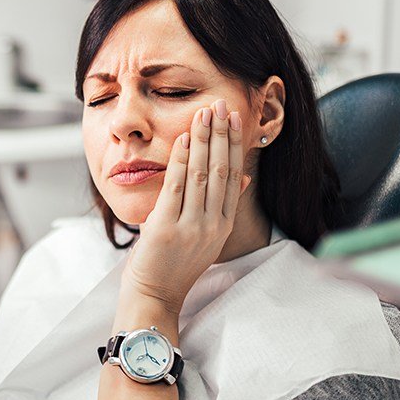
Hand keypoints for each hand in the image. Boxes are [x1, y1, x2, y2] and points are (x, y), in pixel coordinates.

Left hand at [121, 98, 250, 310]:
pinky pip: (176, 187)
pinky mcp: (167, 228)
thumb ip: (223, 206)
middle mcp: (212, 225)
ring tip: (204, 113)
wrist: (155, 294)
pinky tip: (184, 138)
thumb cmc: (176, 264)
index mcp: (223, 225)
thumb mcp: (208, 237)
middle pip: (221, 171)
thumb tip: (243, 177)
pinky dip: (180, 159)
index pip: (233, 176)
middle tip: (221, 105)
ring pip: (201, 175)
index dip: (234, 145)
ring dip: (203, 141)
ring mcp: (191, 227)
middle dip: (221, 135)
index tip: (234, 119)